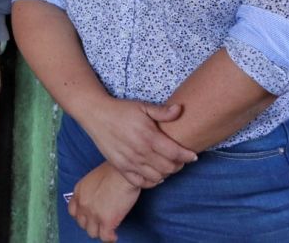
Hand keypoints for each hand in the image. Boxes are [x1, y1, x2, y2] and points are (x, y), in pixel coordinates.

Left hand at [68, 162, 140, 241]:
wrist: (123, 173)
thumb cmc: (113, 171)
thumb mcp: (94, 178)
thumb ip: (90, 191)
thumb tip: (97, 200)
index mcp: (79, 191)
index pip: (73, 211)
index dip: (81, 216)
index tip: (88, 217)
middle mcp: (83, 204)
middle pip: (82, 223)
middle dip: (91, 224)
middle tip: (100, 223)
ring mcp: (93, 213)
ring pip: (92, 233)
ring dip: (100, 232)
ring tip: (108, 230)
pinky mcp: (107, 221)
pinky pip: (105, 237)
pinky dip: (110, 238)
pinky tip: (115, 236)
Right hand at [81, 98, 195, 187]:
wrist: (96, 114)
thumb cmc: (121, 110)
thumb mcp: (142, 107)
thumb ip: (162, 112)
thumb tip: (180, 109)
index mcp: (148, 135)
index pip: (175, 153)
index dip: (187, 156)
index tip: (193, 156)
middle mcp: (140, 151)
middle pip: (169, 168)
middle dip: (179, 165)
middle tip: (180, 160)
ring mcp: (130, 161)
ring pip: (157, 177)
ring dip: (166, 173)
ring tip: (167, 165)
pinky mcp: (120, 167)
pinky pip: (140, 182)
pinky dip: (151, 181)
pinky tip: (154, 173)